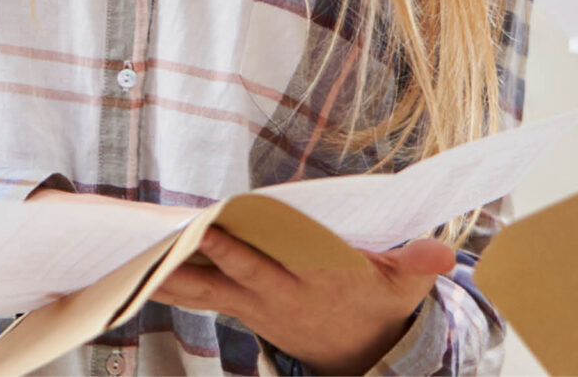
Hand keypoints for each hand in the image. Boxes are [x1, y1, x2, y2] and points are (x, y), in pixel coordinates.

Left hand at [148, 228, 454, 374]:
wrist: (362, 355)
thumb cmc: (381, 305)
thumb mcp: (407, 286)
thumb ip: (420, 263)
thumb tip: (444, 253)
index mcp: (318, 284)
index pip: (278, 265)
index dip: (247, 248)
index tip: (220, 223)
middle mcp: (281, 298)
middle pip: (233, 279)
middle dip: (199, 259)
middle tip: (169, 237)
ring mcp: (257, 307)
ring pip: (206, 292)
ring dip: (170, 276)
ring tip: (133, 258)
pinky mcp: (243, 308)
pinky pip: (200, 295)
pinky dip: (171, 282)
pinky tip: (142, 267)